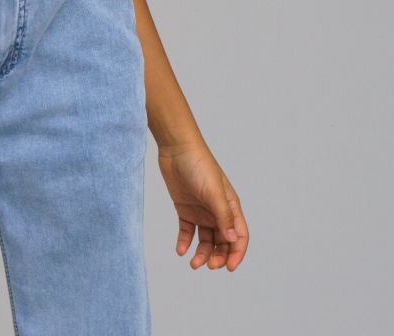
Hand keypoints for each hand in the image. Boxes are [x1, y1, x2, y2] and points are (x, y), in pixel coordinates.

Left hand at [157, 139, 248, 270]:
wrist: (176, 148)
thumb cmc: (199, 165)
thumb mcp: (213, 192)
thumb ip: (223, 216)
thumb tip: (233, 240)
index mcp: (230, 206)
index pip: (239, 235)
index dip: (237, 253)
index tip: (228, 267)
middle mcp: (217, 211)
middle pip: (222, 242)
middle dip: (218, 256)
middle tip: (209, 265)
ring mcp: (201, 211)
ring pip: (205, 239)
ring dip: (202, 253)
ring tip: (193, 263)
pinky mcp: (185, 209)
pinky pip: (187, 231)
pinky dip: (185, 242)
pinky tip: (180, 251)